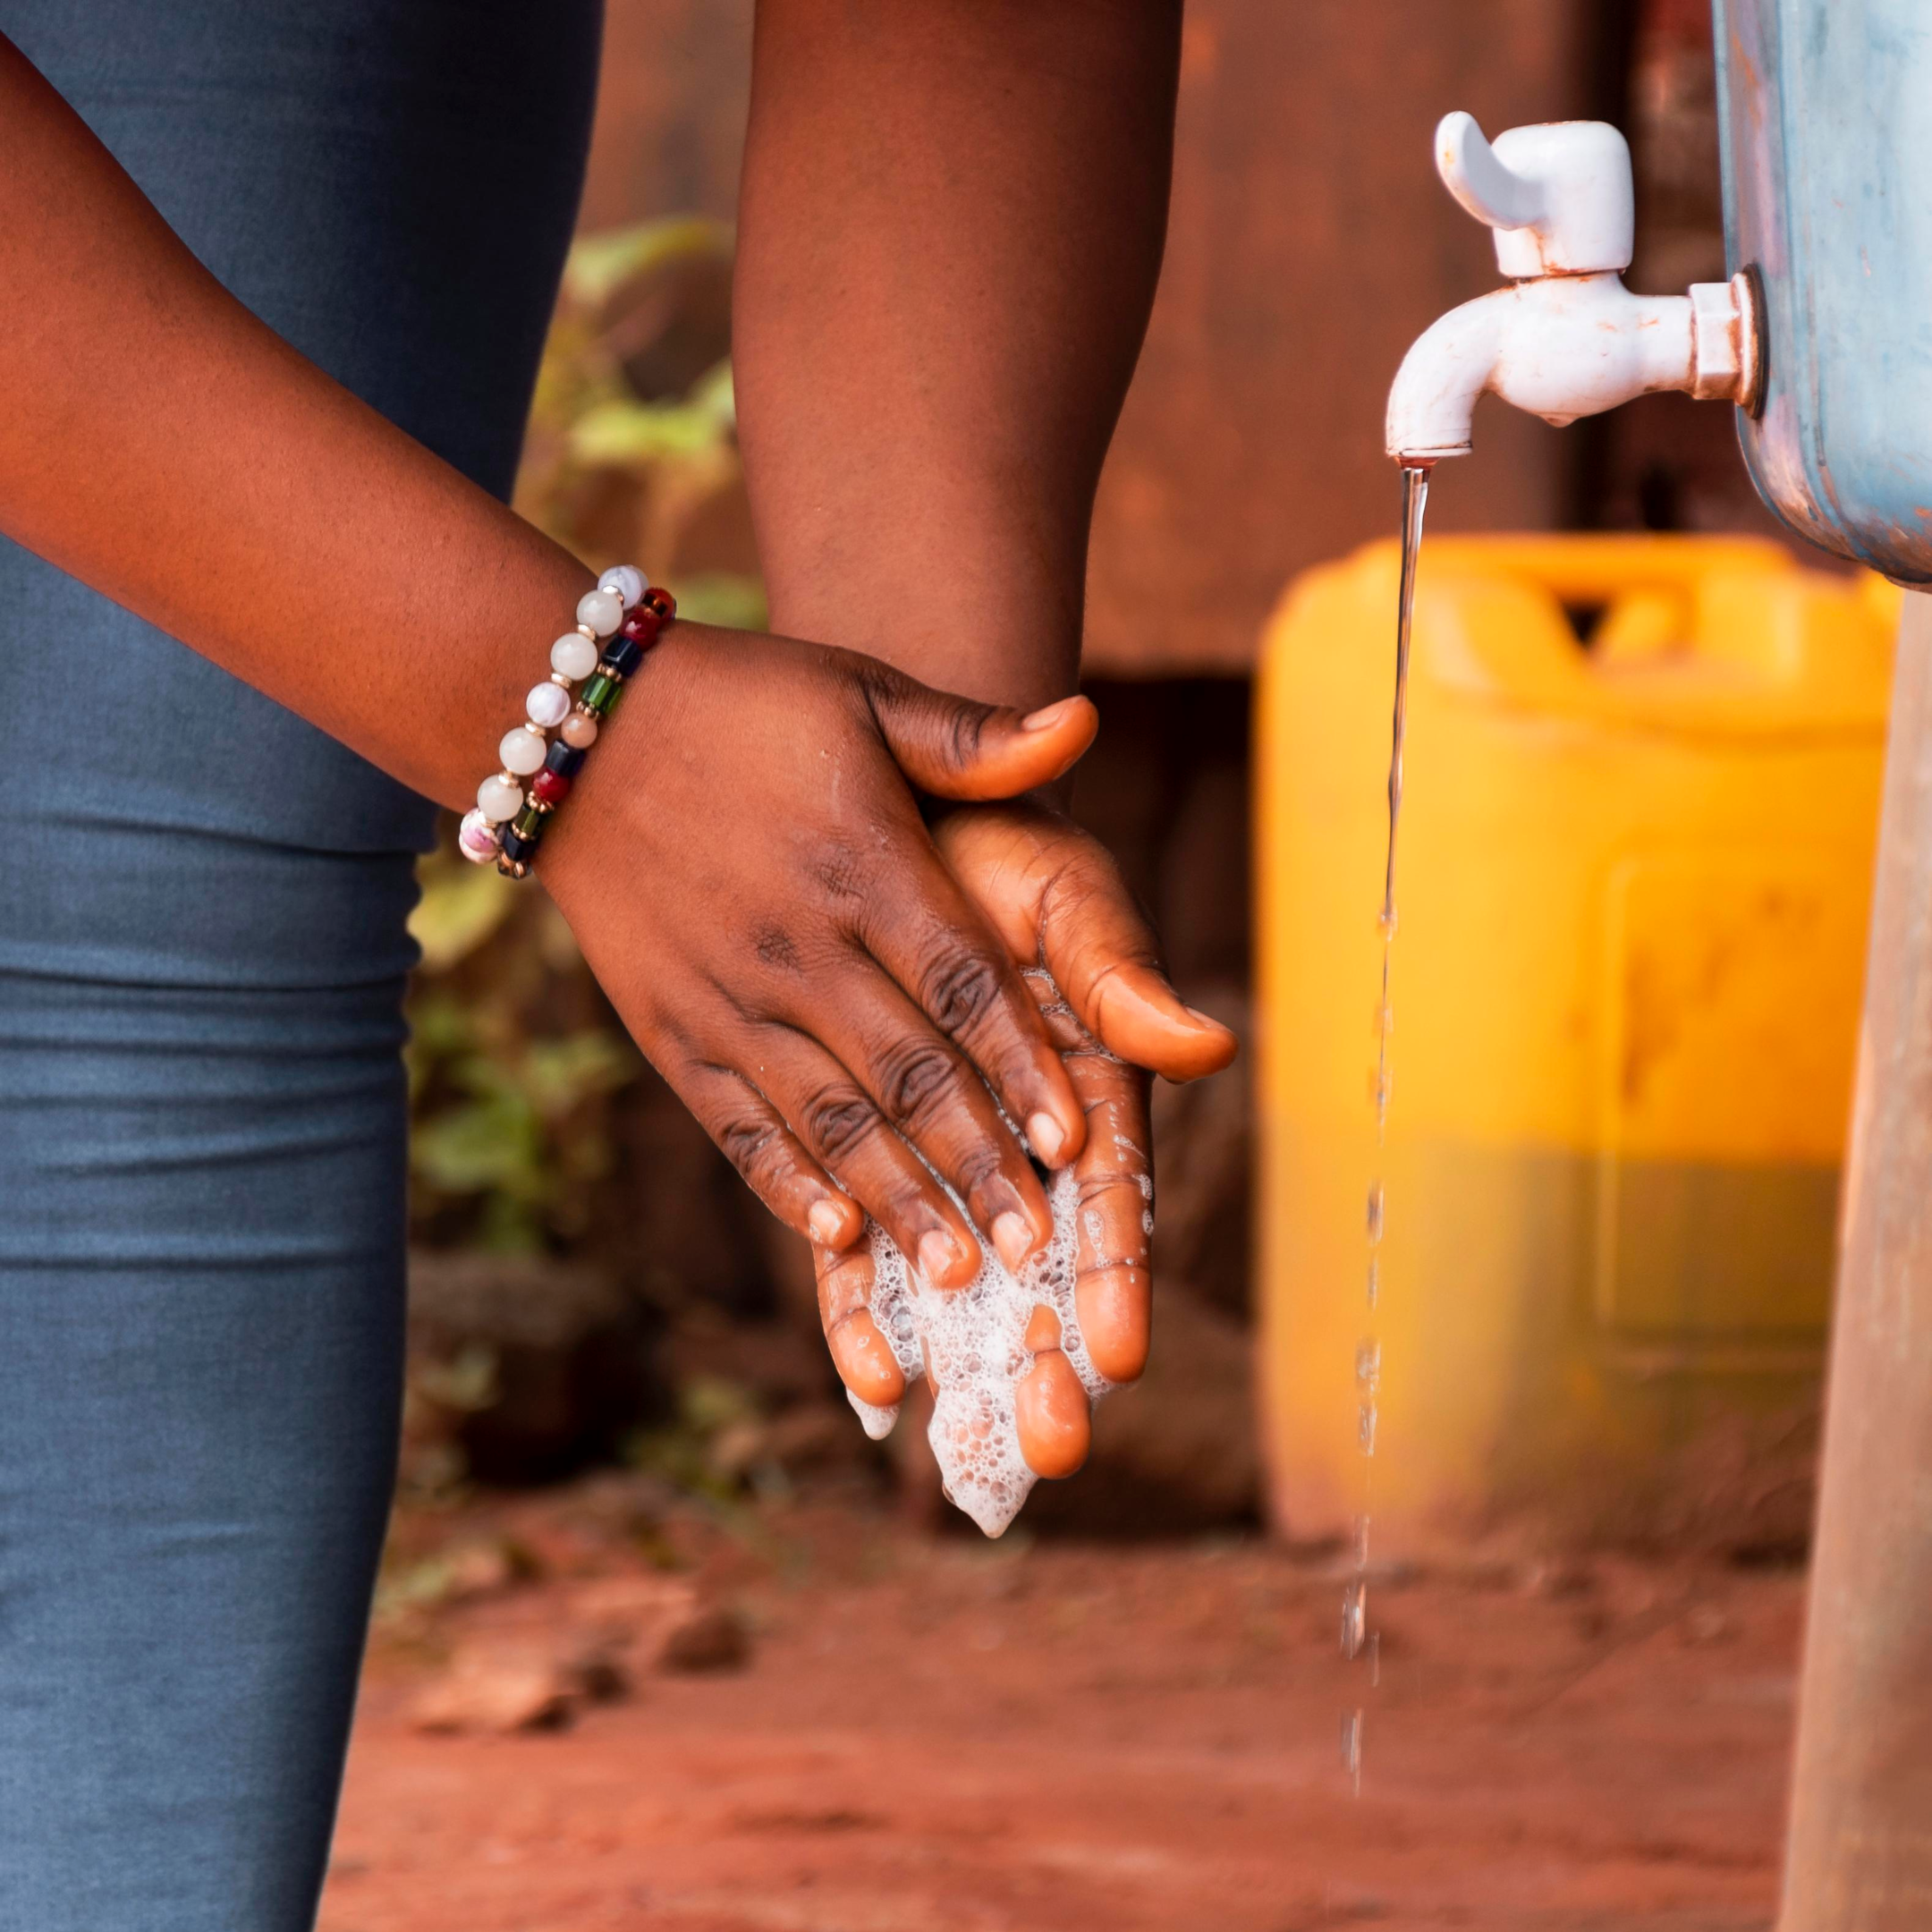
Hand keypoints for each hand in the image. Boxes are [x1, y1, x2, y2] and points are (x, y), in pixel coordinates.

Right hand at [541, 625, 1102, 1288]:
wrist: (571, 727)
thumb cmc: (742, 707)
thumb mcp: (860, 692)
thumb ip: (972, 738)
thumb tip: (1085, 725)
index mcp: (861, 862)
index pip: (961, 984)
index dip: (1021, 1064)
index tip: (1079, 1138)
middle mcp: (796, 942)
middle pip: (905, 1073)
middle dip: (975, 1164)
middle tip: (1037, 1246)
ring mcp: (726, 994)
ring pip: (827, 1117)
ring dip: (896, 1199)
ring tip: (958, 1272)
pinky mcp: (670, 1028)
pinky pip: (736, 1123)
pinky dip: (786, 1184)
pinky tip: (836, 1240)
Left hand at [811, 797, 1238, 1477]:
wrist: (885, 820)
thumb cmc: (994, 848)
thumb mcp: (1063, 898)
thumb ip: (1119, 977)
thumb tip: (1204, 1047)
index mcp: (1086, 1082)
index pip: (1111, 1195)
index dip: (1115, 1274)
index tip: (1118, 1354)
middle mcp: (1020, 1136)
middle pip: (1044, 1264)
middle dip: (1051, 1355)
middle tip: (1054, 1445)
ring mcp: (942, 1153)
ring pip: (960, 1276)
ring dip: (969, 1362)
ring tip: (969, 1450)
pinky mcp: (864, 1156)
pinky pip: (863, 1247)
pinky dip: (868, 1311)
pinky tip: (872, 1384)